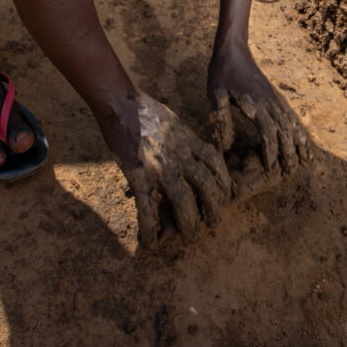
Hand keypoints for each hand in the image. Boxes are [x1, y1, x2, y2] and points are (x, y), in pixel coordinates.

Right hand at [101, 91, 230, 248]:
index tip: (225, 194)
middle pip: (206, 186)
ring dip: (188, 223)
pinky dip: (150, 229)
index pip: (215, 163)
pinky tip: (151, 241)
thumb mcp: (173, 121)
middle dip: (213, 207)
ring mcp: (159, 167)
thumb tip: (192, 151)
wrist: (120, 105)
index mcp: (188, 141)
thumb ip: (184, 139)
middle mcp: (179, 155)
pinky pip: (147, 208)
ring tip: (189, 236)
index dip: (224, 181)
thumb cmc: (144, 110)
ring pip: (183, 201)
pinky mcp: (138, 176)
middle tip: (214, 222)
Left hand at [208, 44, 310, 196]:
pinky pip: (290, 115)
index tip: (271, 168)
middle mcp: (269, 102)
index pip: (268, 132)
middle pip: (285, 131)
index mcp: (255, 103)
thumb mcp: (215, 94)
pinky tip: (302, 139)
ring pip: (292, 123)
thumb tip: (226, 147)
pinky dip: (298, 129)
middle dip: (289, 153)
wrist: (234, 49)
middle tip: (292, 172)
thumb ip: (222, 119)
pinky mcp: (274, 96)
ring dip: (299, 142)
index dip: (271, 151)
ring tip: (306, 160)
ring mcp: (274, 98)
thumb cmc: (222, 72)